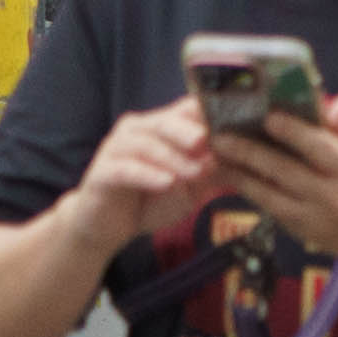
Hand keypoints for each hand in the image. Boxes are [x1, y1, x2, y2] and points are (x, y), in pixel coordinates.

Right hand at [71, 101, 226, 242]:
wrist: (111, 226)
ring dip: (174, 158)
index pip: (185, 110)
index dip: (207, 116)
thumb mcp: (189, 186)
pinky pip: (125, 169)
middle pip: (164, 121)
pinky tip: (167, 182)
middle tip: (207, 142)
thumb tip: (236, 157)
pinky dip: (148, 175)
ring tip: (197, 173)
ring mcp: (116, 149)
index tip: (231, 126)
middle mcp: (138, 131)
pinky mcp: (102, 172)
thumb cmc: (152, 200)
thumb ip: (207, 170)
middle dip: (188, 130)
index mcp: (161, 127)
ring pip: (146, 144)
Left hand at [214, 88, 337, 272]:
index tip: (268, 115)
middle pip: (285, 171)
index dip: (293, 131)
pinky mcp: (306, 233)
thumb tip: (331, 104)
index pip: (320, 148)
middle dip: (250, 153)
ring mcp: (316, 218)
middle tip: (220, 137)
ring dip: (242, 175)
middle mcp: (333, 196)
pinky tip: (237, 180)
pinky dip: (254, 195)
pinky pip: (274, 211)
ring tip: (218, 158)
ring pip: (271, 194)